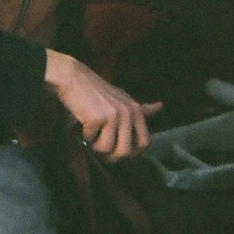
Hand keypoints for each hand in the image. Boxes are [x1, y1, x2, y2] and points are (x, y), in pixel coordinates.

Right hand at [44, 49, 162, 160]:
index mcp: (136, 110)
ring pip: (106, 149)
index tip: (119, 150)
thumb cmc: (97, 90)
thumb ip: (141, 108)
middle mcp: (128, 113)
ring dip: (94, 145)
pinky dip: (84, 135)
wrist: (73, 77)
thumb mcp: (123, 98)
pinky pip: (90, 140)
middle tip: (100, 147)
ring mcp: (114, 115)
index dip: (132, 152)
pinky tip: (83, 122)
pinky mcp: (98, 118)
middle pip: (125, 151)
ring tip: (91, 131)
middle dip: (111, 156)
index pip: (144, 142)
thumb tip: (160, 106)